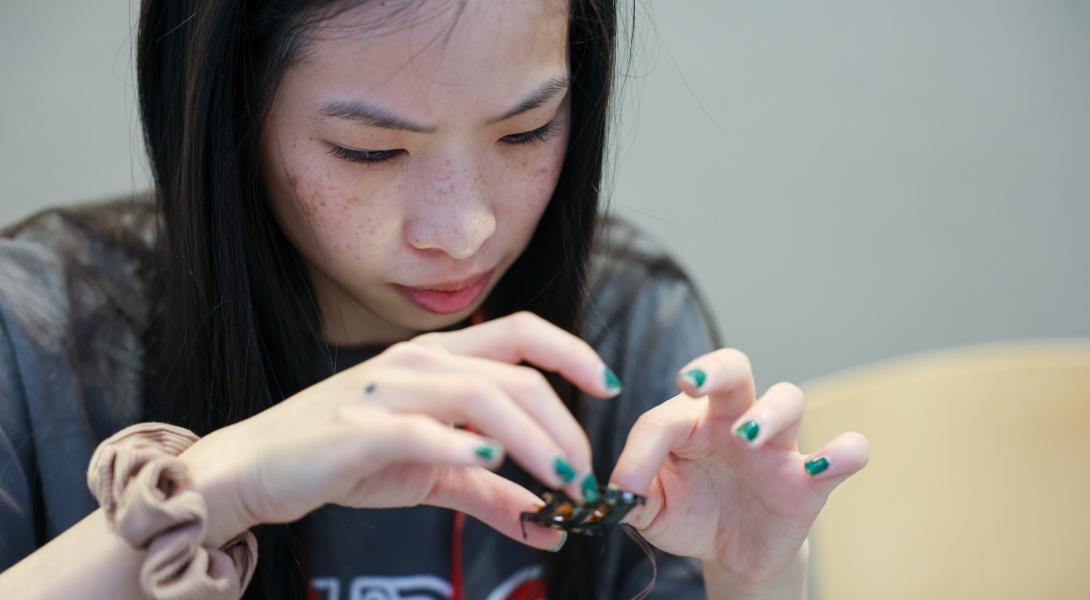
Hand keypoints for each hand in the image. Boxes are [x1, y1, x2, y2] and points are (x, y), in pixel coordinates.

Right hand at [178, 312, 620, 549]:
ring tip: (563, 481)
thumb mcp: (431, 474)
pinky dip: (462, 443)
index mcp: (438, 359)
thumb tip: (548, 524)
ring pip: (482, 396)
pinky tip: (492, 459)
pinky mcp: (360, 426)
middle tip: (584, 477)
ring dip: (534, 440)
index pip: (521, 331)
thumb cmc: (347, 458)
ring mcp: (388, 389)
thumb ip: (491, 491)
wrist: (258, 469)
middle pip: (515, 376)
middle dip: (564, 425)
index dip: (572, 351)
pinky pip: (422, 428)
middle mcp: (419, 362)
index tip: (608, 385)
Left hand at [608, 348, 869, 589]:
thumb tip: (614, 492)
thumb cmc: (688, 513)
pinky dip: (844, 452)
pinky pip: (843, 455)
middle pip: (733, 368)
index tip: (625, 486)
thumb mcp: (651, 508)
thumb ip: (630, 496)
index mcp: (690, 420)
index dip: (640, 450)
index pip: (664, 417)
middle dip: (713, 368)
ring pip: (787, 398)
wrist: (729, 554)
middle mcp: (734, 420)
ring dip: (769, 411)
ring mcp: (776, 446)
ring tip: (748, 437)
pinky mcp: (810, 481)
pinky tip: (829, 462)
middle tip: (690, 382)